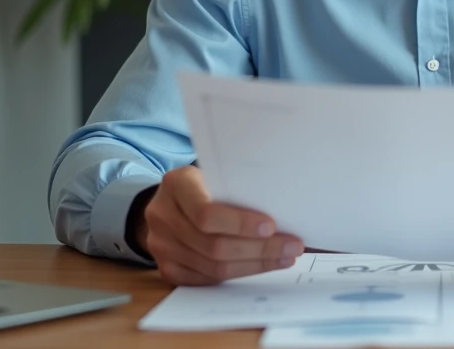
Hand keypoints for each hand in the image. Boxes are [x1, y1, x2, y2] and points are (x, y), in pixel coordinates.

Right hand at [136, 166, 303, 285]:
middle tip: (291, 247)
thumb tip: (284, 211)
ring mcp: (161, 246)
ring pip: (213, 266)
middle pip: (214, 245)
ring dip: (255, 264)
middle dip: (259, 249)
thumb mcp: (215, 175)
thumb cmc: (203, 184)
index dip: (240, 223)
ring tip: (283, 257)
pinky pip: (207, 279)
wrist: (170, 201)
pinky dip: (239, 274)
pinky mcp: (168, 268)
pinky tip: (261, 265)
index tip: (272, 226)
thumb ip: (237, 188)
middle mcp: (162, 216)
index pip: (206, 213)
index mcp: (176, 185)